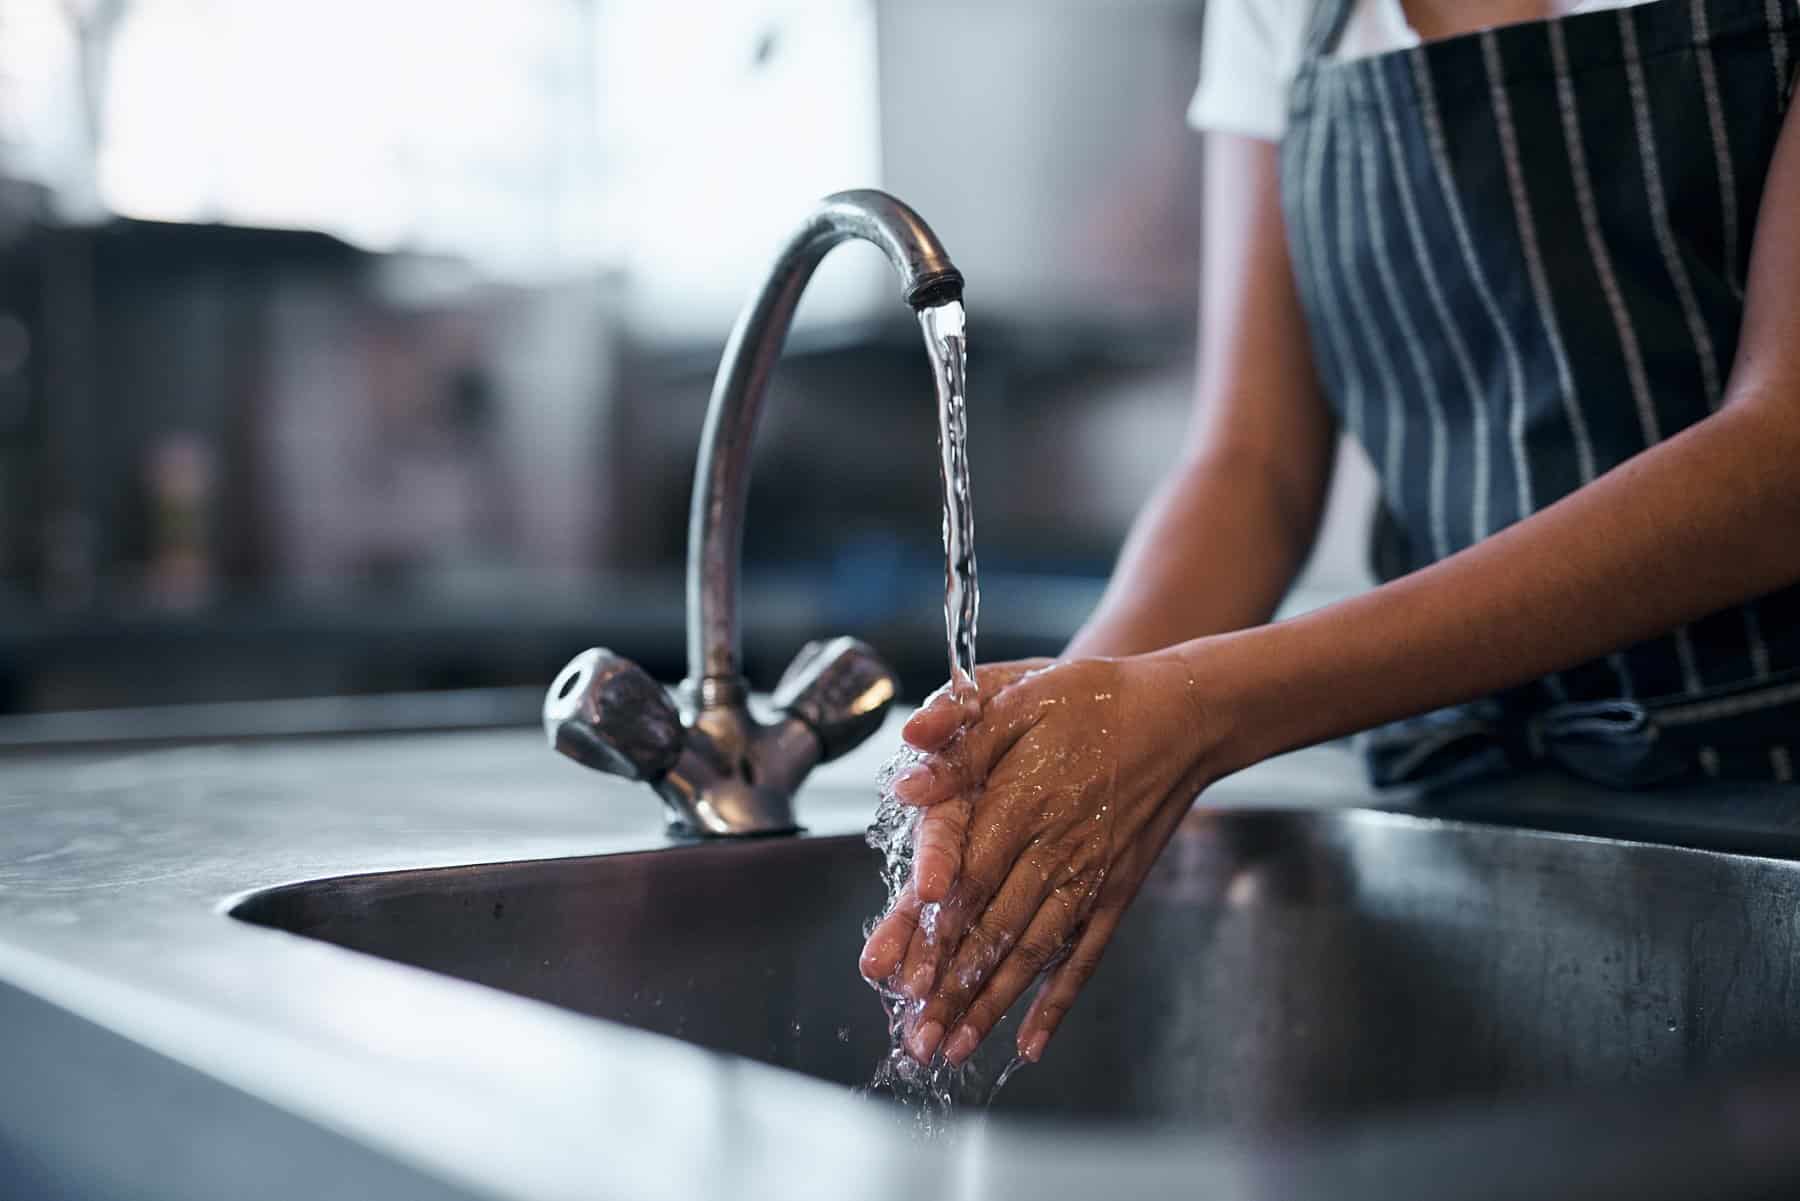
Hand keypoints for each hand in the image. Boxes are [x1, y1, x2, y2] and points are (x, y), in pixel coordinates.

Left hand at [859, 648, 1226, 1066]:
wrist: (1182, 714)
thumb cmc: (1095, 700)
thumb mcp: (1023, 695)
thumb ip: (961, 739)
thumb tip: (907, 774)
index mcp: (1024, 800)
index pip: (968, 878)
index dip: (934, 930)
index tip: (903, 975)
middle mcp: (1057, 849)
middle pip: (994, 930)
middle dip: (951, 988)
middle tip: (915, 1039)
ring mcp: (1091, 877)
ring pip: (1032, 953)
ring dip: (991, 1006)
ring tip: (952, 1050)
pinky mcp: (1116, 892)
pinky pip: (1084, 955)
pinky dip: (1058, 1001)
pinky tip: (1031, 1043)